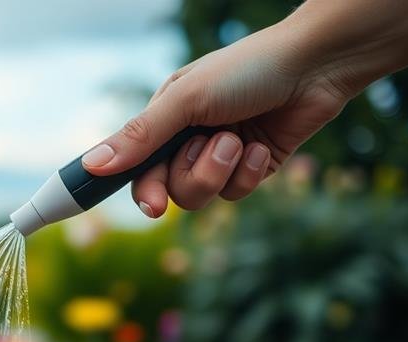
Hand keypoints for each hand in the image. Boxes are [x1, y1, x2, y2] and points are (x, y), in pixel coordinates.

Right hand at [81, 22, 349, 216]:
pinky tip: (260, 145)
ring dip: (220, 171)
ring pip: (202, 196)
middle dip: (190, 175)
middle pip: (169, 190)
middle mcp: (188, 141)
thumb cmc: (245, 70)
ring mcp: (220, 157)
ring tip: (239, 139)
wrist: (315, 66)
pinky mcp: (250, 169)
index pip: (136, 167)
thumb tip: (93, 165)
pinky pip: (236, 193)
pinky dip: (248, 172)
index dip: (140, 189)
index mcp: (165, 120)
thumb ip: (140, 136)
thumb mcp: (186, 100)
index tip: (152, 208)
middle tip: (206, 149)